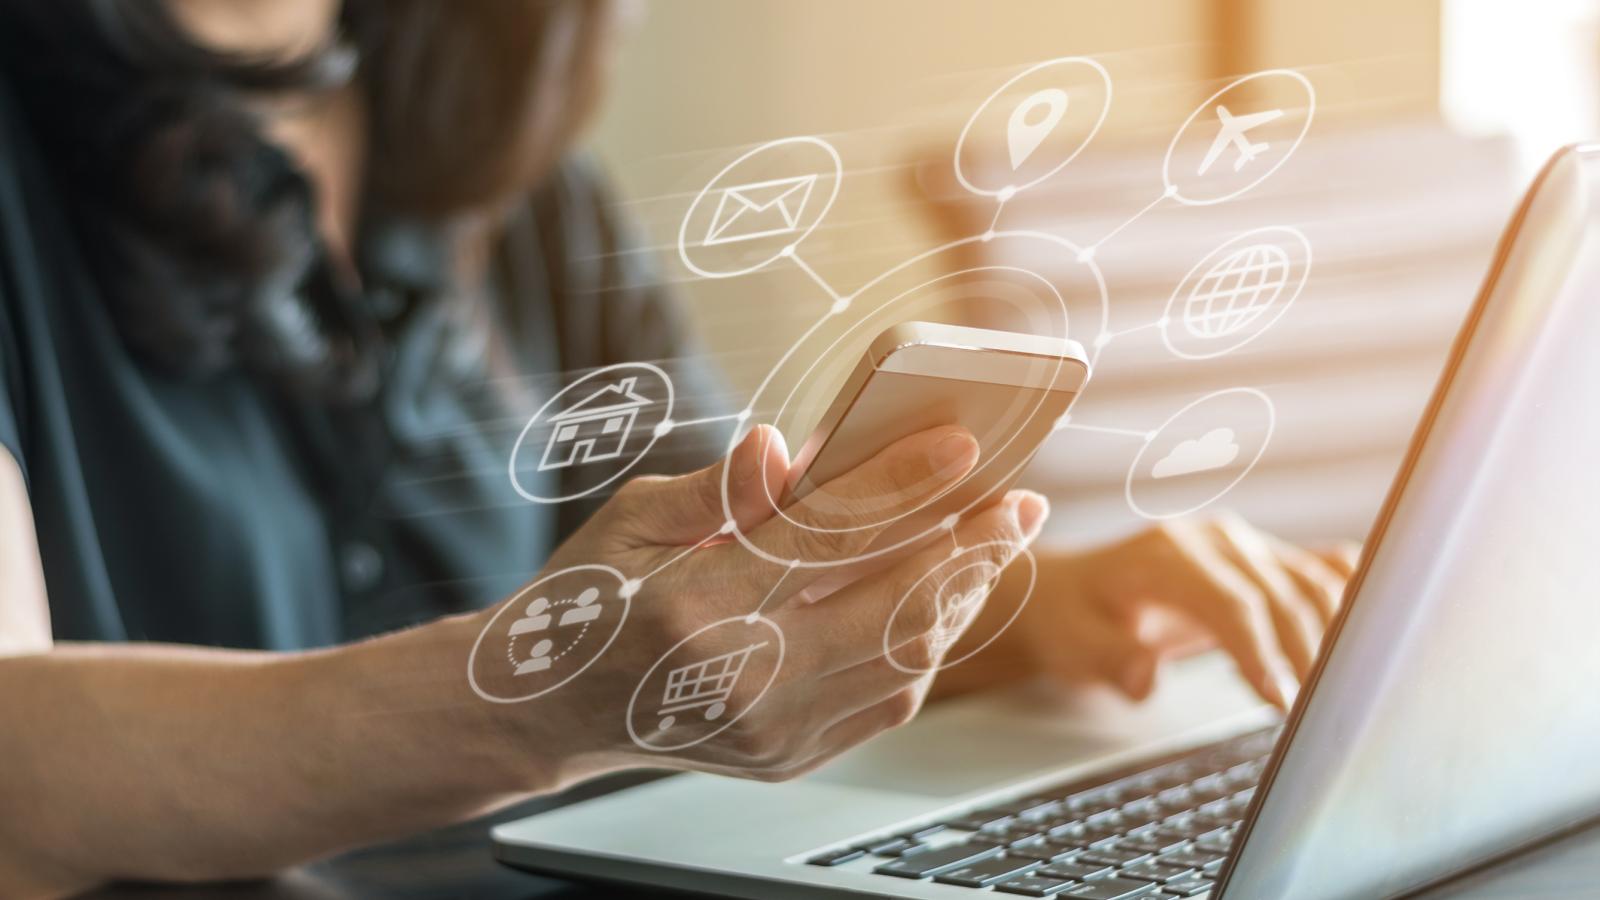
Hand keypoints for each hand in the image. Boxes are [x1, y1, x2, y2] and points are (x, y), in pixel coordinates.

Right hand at [470, 424, 1049, 787]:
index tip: (962, 446)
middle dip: (968, 549)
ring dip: (958, 597)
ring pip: (903, 661)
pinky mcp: (785, 759)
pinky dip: (924, 644)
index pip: (821, 539)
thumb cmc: (585, 598)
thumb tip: (784, 449)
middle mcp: (739, 682)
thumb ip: (718, 489)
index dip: (900, 488)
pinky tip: (941, 599)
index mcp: (691, 608)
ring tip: (992, 543)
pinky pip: (886, 701)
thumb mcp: (630, 520)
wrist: (543, 708)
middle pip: (888, 609)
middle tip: (1019, 503)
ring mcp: (768, 732)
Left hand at [1009, 514, 1357, 707]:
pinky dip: (1349, 594)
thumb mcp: (1073, 642)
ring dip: (1333, 635)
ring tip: (1341, 693)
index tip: (1281, 701)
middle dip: (1305, 655)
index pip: (1231, 602)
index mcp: (1167, 554)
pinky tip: (1372, 626)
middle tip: (1319, 717)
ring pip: (1310, 582)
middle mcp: (1214, 540)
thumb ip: (1110, 659)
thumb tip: (1147, 677)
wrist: (1072, 589)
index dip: (1262, 652)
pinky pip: (1318, 569)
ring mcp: (1244, 545)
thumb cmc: (1073, 617)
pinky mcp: (1263, 559)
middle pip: (1281, 595)